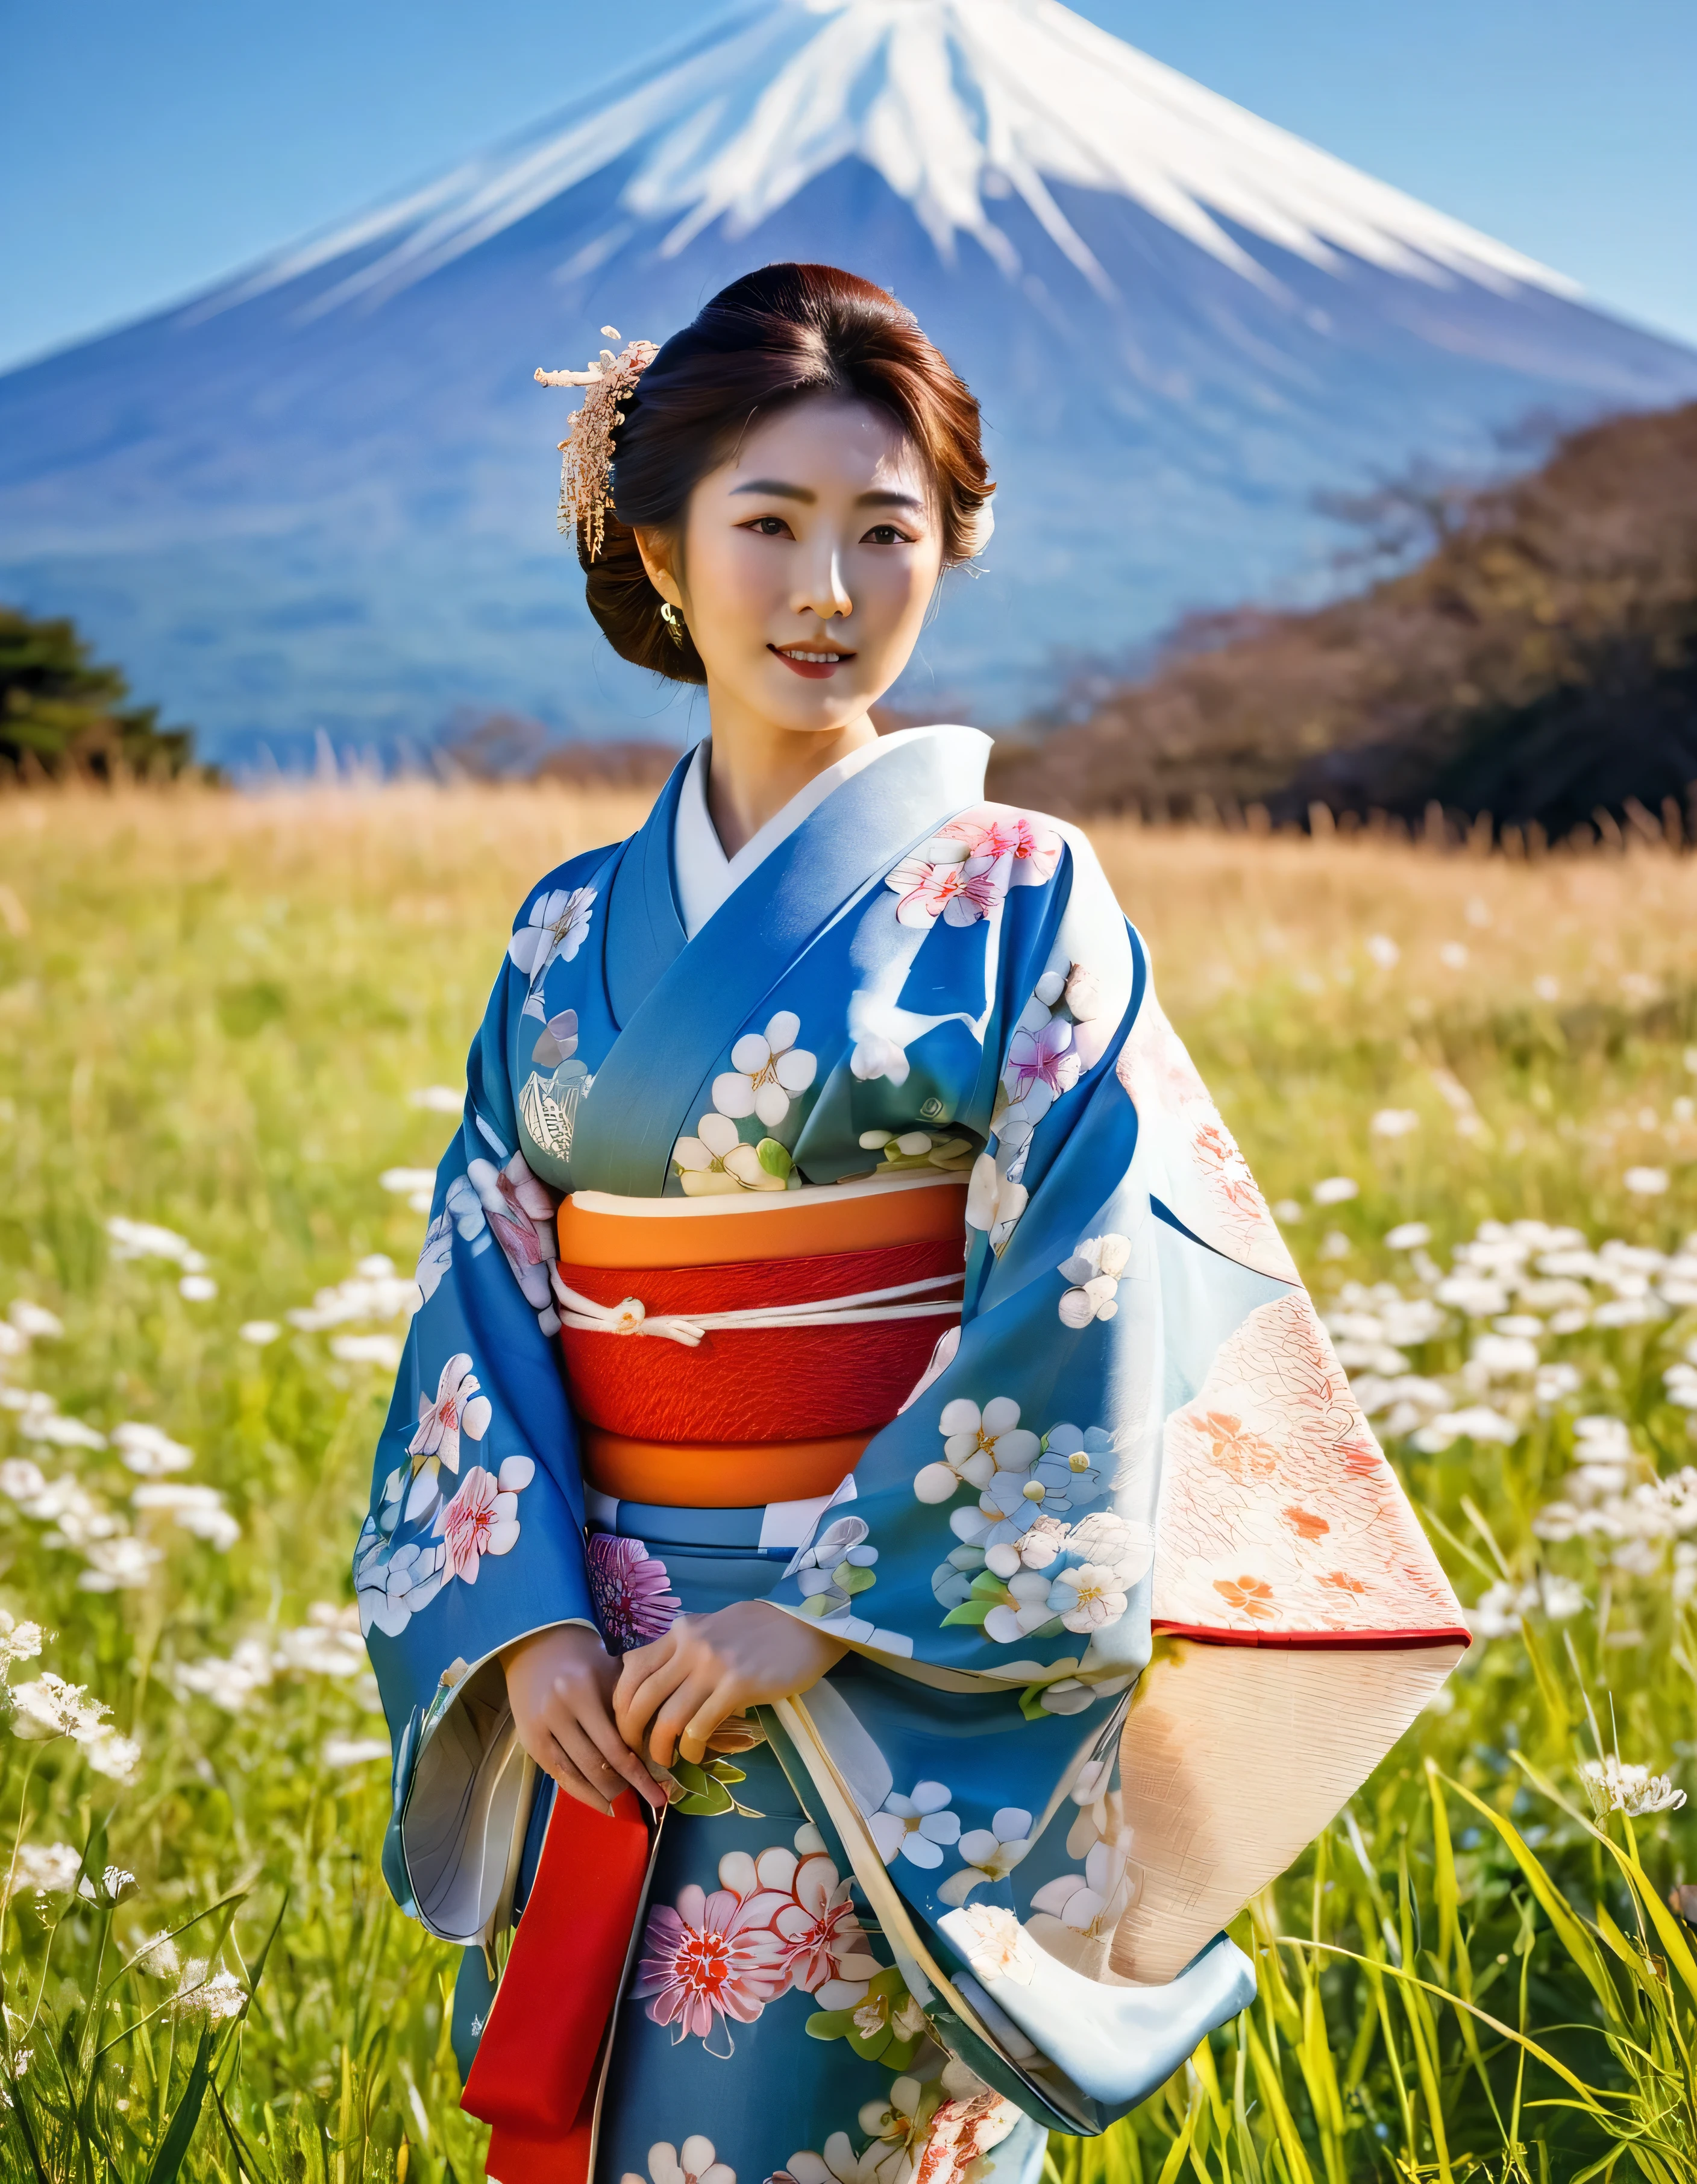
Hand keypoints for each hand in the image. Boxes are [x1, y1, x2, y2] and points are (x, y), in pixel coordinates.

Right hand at [502, 1623, 665, 1814]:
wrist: (537, 1643)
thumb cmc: (584, 1657)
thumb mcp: (611, 1674)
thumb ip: (627, 1710)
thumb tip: (652, 1754)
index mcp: (583, 1692)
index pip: (615, 1747)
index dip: (638, 1777)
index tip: (658, 1797)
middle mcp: (557, 1712)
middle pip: (594, 1766)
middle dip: (621, 1791)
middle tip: (643, 1803)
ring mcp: (539, 1728)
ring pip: (573, 1776)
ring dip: (599, 1797)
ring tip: (622, 1810)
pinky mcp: (528, 1740)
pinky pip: (556, 1774)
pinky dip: (577, 1790)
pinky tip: (596, 1799)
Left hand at [615, 1601, 845, 1768]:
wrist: (805, 1624)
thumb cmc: (760, 1629)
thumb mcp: (712, 1628)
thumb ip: (683, 1649)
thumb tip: (656, 1682)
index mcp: (681, 1631)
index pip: (632, 1668)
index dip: (620, 1703)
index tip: (625, 1725)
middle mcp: (690, 1646)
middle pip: (641, 1697)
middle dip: (630, 1732)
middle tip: (636, 1752)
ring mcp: (713, 1666)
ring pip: (667, 1718)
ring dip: (660, 1747)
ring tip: (666, 1760)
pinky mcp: (737, 1686)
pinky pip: (699, 1727)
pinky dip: (690, 1748)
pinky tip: (695, 1753)